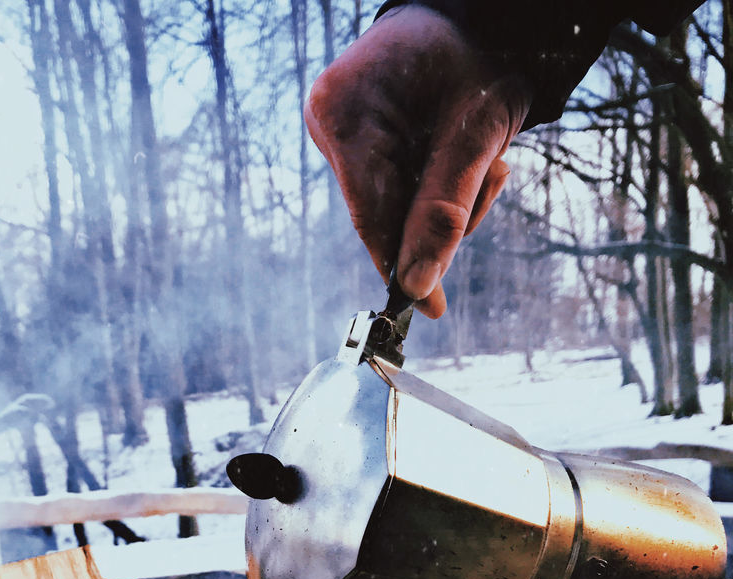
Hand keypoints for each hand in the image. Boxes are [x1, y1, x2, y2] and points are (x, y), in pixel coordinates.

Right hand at [306, 5, 531, 317]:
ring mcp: (335, 129)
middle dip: (437, 214)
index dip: (402, 263)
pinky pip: (389, 188)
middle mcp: (327, 120)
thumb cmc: (479, 60)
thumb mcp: (477, 135)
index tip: (429, 309)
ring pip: (389, 206)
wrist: (475, 18)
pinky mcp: (351, 138)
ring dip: (440, 200)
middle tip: (490, 175)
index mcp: (346, 112)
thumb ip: (446, 211)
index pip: (371, 213)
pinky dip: (429, 186)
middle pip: (381, 213)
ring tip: (481, 156)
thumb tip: (419, 288)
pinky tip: (454, 154)